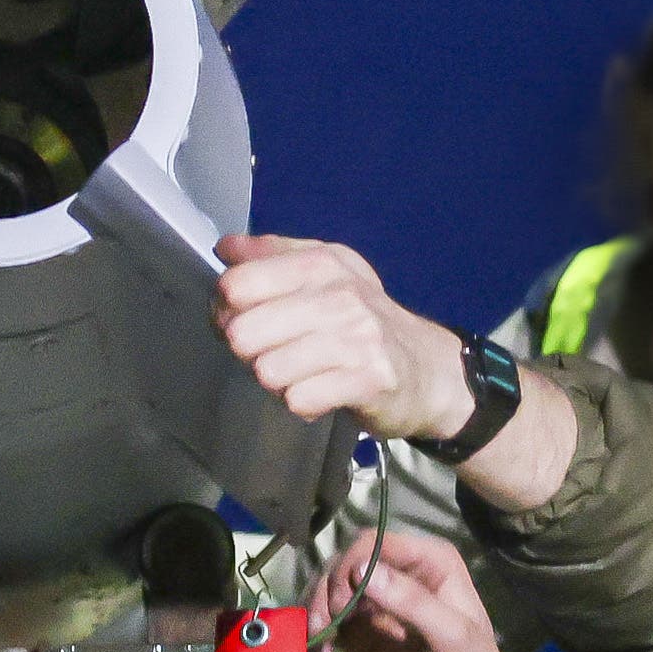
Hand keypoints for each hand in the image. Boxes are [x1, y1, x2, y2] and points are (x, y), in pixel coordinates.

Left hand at [214, 235, 473, 442]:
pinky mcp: (370, 380)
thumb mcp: (324, 274)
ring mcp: (359, 337)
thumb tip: (226, 248)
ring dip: (276, 380)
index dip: (225, 310)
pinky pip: (299, 399)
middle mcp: (341, 294)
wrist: (427, 368)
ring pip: (268, 369)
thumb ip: (272, 256)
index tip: (240, 319)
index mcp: (322, 263)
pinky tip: (318, 393)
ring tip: (300, 374)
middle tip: (272, 352)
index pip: (238, 284)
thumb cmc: (363, 322)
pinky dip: (301, 402)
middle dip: (248, 351)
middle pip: (245, 332)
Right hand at [309, 526, 600, 651]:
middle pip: (345, 563)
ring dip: (315, 609)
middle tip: (324, 626)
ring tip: (317, 639)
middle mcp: (400, 577)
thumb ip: (411, 603)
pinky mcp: (359, 639)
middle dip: (327, 588)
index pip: (375, 544)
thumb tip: (361, 572)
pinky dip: (314, 633)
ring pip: (330, 589)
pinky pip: (326, 622)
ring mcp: (376, 608)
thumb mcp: (452, 638)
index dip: (351, 565)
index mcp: (430, 564)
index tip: (342, 602)